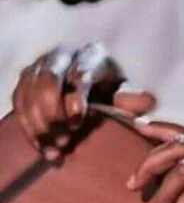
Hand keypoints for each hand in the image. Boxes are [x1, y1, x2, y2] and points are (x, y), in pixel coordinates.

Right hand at [12, 43, 155, 159]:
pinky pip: (19, 102)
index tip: (78, 120)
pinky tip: (42, 147)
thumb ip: (130, 98)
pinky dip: (28, 127)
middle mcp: (62, 55)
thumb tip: (146, 103)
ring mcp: (39, 66)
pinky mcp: (25, 80)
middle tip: (65, 138)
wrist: (94, 84)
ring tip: (55, 148)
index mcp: (91, 55)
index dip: (77, 96)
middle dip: (54, 111)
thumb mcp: (124, 92)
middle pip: (48, 79)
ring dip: (40, 123)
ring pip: (29, 91)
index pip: (80, 73)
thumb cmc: (112, 89)